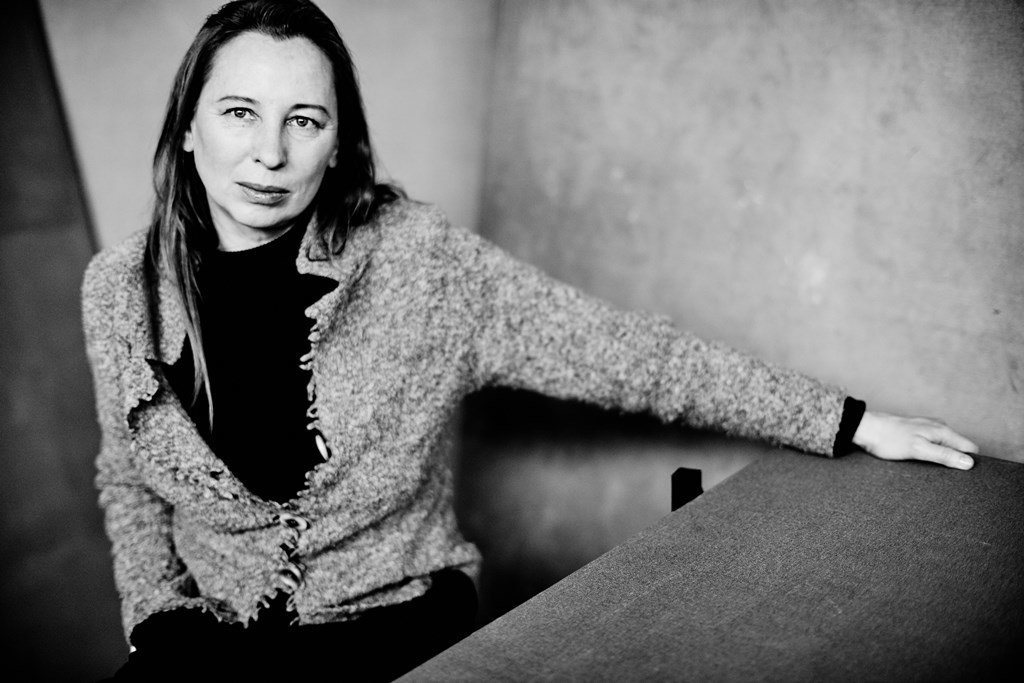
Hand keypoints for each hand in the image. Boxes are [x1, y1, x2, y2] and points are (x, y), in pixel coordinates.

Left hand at [853, 411, 978, 469]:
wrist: (866, 428)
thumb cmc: (890, 439)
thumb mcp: (918, 450)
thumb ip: (944, 455)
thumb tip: (969, 463)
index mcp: (943, 431)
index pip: (970, 449)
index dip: (971, 463)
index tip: (967, 478)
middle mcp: (939, 428)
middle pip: (959, 448)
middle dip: (957, 463)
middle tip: (949, 478)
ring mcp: (928, 430)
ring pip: (946, 447)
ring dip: (944, 460)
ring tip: (936, 473)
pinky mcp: (918, 434)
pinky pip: (933, 446)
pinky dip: (933, 456)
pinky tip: (924, 464)